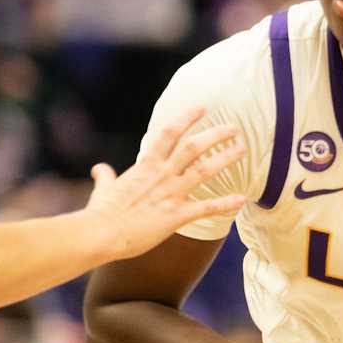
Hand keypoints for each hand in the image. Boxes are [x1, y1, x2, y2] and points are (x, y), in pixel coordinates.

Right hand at [85, 105, 245, 259]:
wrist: (100, 234)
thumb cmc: (101, 213)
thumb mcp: (104, 190)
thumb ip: (106, 177)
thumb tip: (100, 169)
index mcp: (146, 166)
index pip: (169, 133)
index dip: (187, 117)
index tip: (202, 107)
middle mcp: (162, 176)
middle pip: (194, 147)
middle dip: (216, 135)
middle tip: (235, 128)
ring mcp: (171, 194)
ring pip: (205, 171)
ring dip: (226, 158)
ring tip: (243, 150)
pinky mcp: (176, 216)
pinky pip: (206, 207)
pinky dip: (225, 203)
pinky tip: (242, 199)